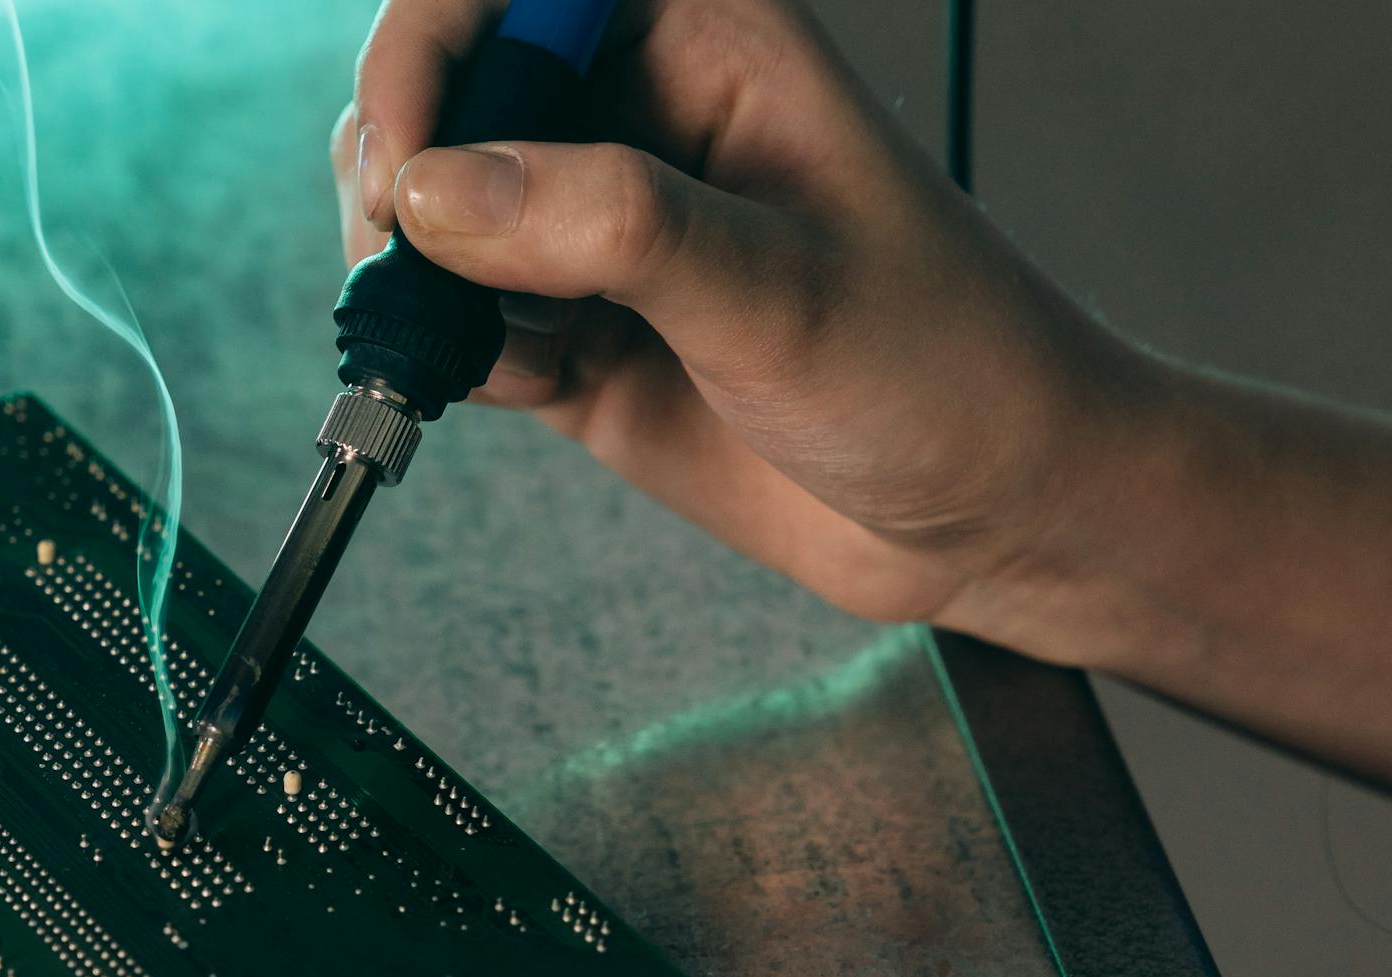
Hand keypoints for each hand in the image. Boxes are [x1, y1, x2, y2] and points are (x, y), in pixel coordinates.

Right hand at [328, 0, 1158, 657]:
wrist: (988, 513)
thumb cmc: (945, 367)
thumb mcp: (781, 290)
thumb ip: (610, 228)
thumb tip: (440, 193)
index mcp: (703, 37)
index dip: (429, 51)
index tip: (407, 160)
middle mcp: (638, 119)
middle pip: (445, 91)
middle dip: (403, 172)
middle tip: (415, 265)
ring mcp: (600, 234)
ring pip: (433, 211)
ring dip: (419, 277)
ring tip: (484, 340)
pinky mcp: (582, 337)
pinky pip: (462, 322)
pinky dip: (456, 357)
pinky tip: (532, 386)